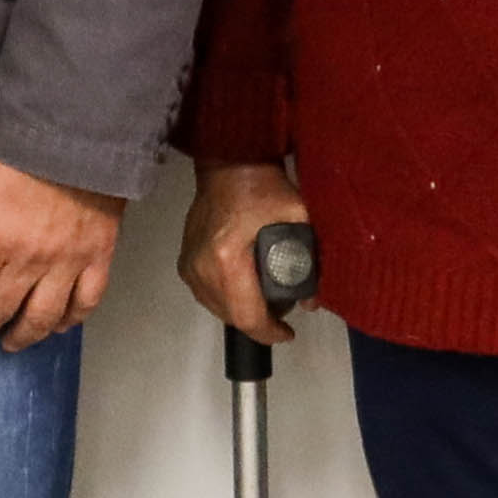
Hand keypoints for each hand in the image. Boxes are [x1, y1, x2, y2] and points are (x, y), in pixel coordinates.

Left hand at [0, 151, 127, 350]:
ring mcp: (68, 261)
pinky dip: (72, 319)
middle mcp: (30, 260)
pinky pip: (87, 300)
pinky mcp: (98, 255)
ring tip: (9, 344)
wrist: (74, 134)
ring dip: (23, 337)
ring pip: (44, 316)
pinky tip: (58, 327)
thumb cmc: (14, 157)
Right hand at [180, 161, 313, 341]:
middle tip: (282, 315)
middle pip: (230, 316)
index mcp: (227, 259)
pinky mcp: (184, 261)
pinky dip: (227, 299)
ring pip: (216, 308)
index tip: (288, 333)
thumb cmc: (264, 187)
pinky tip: (246, 290)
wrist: (229, 164)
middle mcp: (201, 268)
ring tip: (267, 303)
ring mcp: (189, 265)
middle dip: (259, 322)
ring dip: (242, 312)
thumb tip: (313, 301)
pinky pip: (206, 294)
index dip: (268, 332)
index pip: (246, 315)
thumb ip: (308, 261)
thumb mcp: (296, 218)